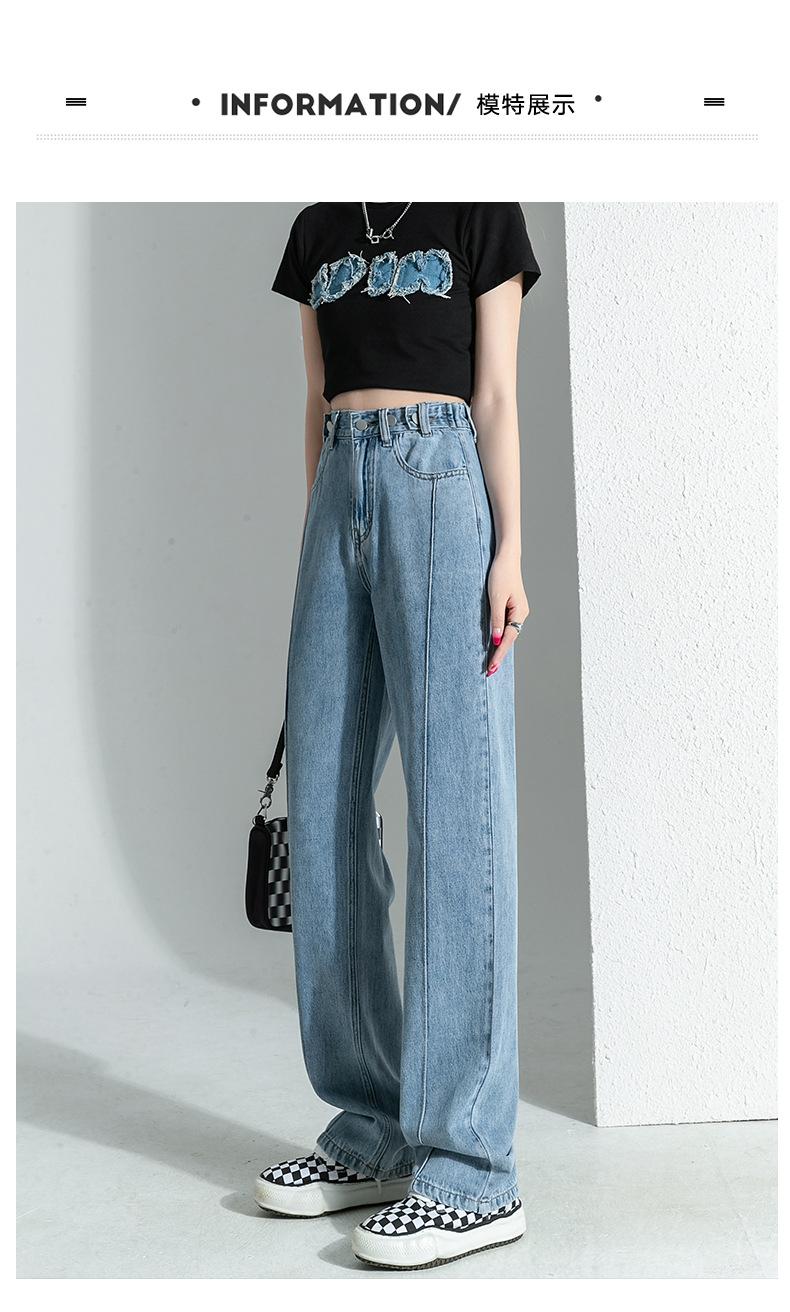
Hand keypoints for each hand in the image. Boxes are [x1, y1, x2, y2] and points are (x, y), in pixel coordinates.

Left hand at [486, 552, 528, 675]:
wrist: (507, 557)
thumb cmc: (500, 574)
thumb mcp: (496, 598)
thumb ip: (496, 619)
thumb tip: (498, 640)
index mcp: (520, 612)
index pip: (508, 639)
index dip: (499, 654)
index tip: (491, 668)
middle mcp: (521, 613)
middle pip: (510, 639)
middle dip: (499, 655)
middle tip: (489, 672)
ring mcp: (518, 611)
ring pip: (509, 634)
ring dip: (500, 648)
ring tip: (490, 663)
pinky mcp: (512, 607)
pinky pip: (507, 626)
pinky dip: (500, 637)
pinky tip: (494, 644)